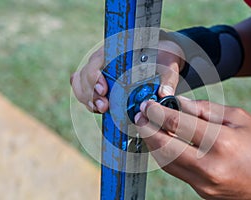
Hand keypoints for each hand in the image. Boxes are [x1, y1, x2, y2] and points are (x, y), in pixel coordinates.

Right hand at [70, 40, 184, 112]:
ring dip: (87, 98)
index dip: (94, 76)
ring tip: (101, 109)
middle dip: (90, 92)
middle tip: (103, 107)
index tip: (103, 90)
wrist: (162, 55)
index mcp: (117, 49)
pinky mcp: (102, 82)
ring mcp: (101, 70)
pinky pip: (85, 90)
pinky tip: (97, 108)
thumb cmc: (163, 55)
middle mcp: (104, 58)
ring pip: (81, 83)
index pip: (97, 60)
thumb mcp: (169, 64)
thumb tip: (163, 94)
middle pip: (85, 74)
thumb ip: (168, 78)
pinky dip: (88, 100)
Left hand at [135, 98, 250, 198]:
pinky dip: (166, 156)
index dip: (156, 112)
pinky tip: (163, 144)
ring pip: (165, 161)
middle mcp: (209, 166)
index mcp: (221, 142)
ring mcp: (204, 183)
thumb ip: (206, 109)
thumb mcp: (240, 118)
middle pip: (163, 146)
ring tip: (146, 128)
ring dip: (152, 143)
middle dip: (146, 129)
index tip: (146, 104)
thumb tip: (178, 103)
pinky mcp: (203, 192)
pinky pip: (176, 171)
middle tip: (138, 116)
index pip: (176, 123)